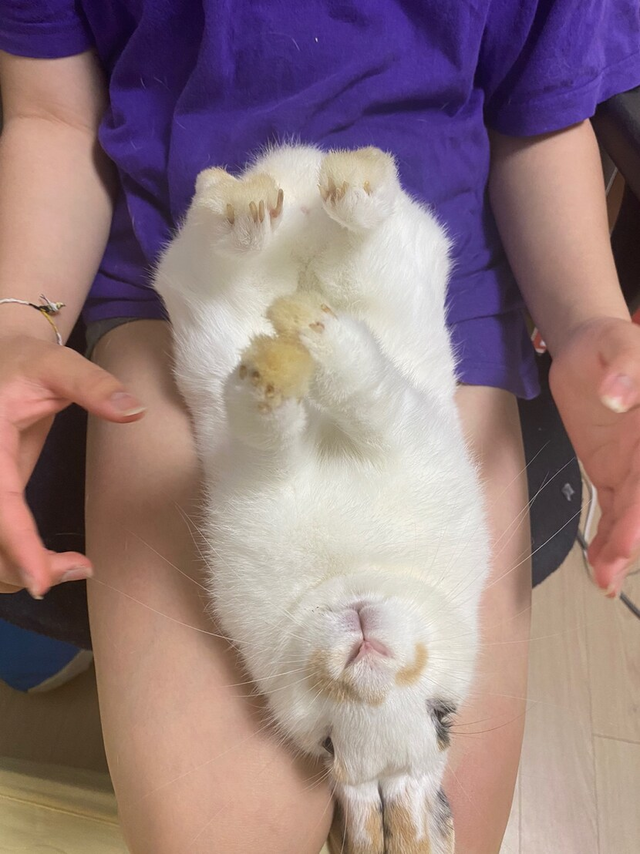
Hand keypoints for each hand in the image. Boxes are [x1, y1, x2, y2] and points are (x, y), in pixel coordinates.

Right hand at [0, 334, 144, 596]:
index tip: (42, 581)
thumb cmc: (26, 361)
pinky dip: (15, 558)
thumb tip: (134, 410)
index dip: (17, 543)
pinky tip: (50, 562)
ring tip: (74, 567)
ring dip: (15, 568)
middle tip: (79, 568)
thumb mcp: (58, 364)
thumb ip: (93, 386)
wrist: (1, 359)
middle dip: (19, 565)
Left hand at [550, 316, 639, 596]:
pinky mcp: (614, 476)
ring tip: (605, 579)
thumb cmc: (608, 343)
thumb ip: (625, 365)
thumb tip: (619, 395)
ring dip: (620, 548)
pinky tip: (601, 569)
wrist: (586, 351)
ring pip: (632, 514)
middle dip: (633, 534)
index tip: (633, 535)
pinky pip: (614, 512)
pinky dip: (607, 540)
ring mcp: (635, 469)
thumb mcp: (618, 343)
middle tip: (616, 563)